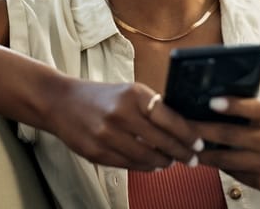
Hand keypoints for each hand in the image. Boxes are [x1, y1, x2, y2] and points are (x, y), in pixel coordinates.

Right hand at [49, 79, 203, 169]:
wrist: (61, 102)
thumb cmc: (101, 97)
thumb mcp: (128, 91)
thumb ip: (152, 107)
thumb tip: (183, 127)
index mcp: (133, 95)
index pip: (170, 119)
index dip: (188, 135)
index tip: (199, 144)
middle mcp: (121, 114)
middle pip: (162, 141)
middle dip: (181, 153)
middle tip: (192, 159)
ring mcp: (107, 136)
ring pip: (147, 157)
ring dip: (164, 162)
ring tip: (172, 162)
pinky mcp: (97, 153)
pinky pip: (129, 165)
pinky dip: (145, 166)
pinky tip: (152, 165)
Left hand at [193, 97, 259, 198]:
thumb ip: (250, 111)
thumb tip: (212, 103)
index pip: (254, 108)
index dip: (233, 104)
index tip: (212, 101)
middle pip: (230, 136)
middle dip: (201, 131)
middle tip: (181, 125)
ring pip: (226, 159)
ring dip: (203, 153)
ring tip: (186, 145)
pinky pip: (232, 172)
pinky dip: (216, 165)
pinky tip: (205, 158)